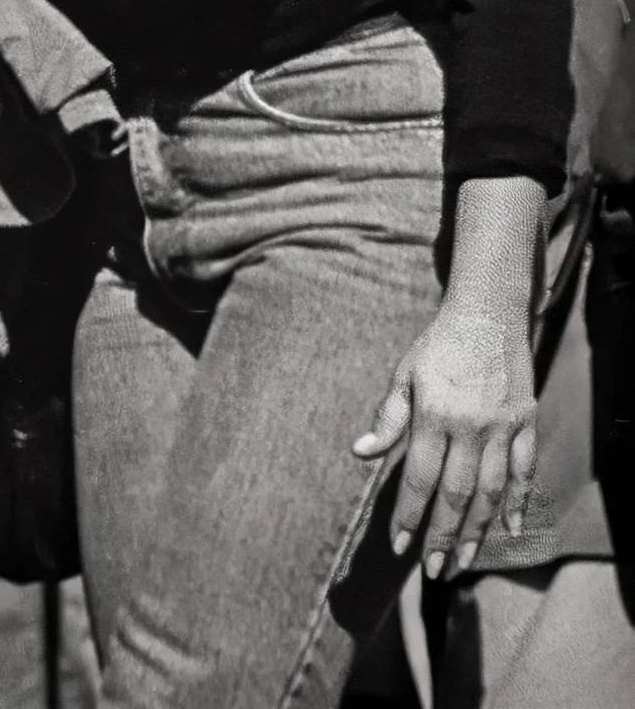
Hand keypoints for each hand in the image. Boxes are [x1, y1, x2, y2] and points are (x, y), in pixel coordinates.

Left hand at [353, 304, 536, 576]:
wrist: (488, 313)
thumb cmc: (438, 346)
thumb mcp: (405, 374)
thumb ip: (387, 418)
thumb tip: (359, 453)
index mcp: (433, 414)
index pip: (419, 479)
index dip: (408, 515)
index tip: (399, 546)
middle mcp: (470, 427)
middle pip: (456, 495)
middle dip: (443, 537)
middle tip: (434, 570)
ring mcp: (502, 427)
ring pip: (491, 492)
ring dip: (478, 531)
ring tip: (464, 562)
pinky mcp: (526, 423)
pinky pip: (525, 471)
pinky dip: (519, 502)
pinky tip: (511, 529)